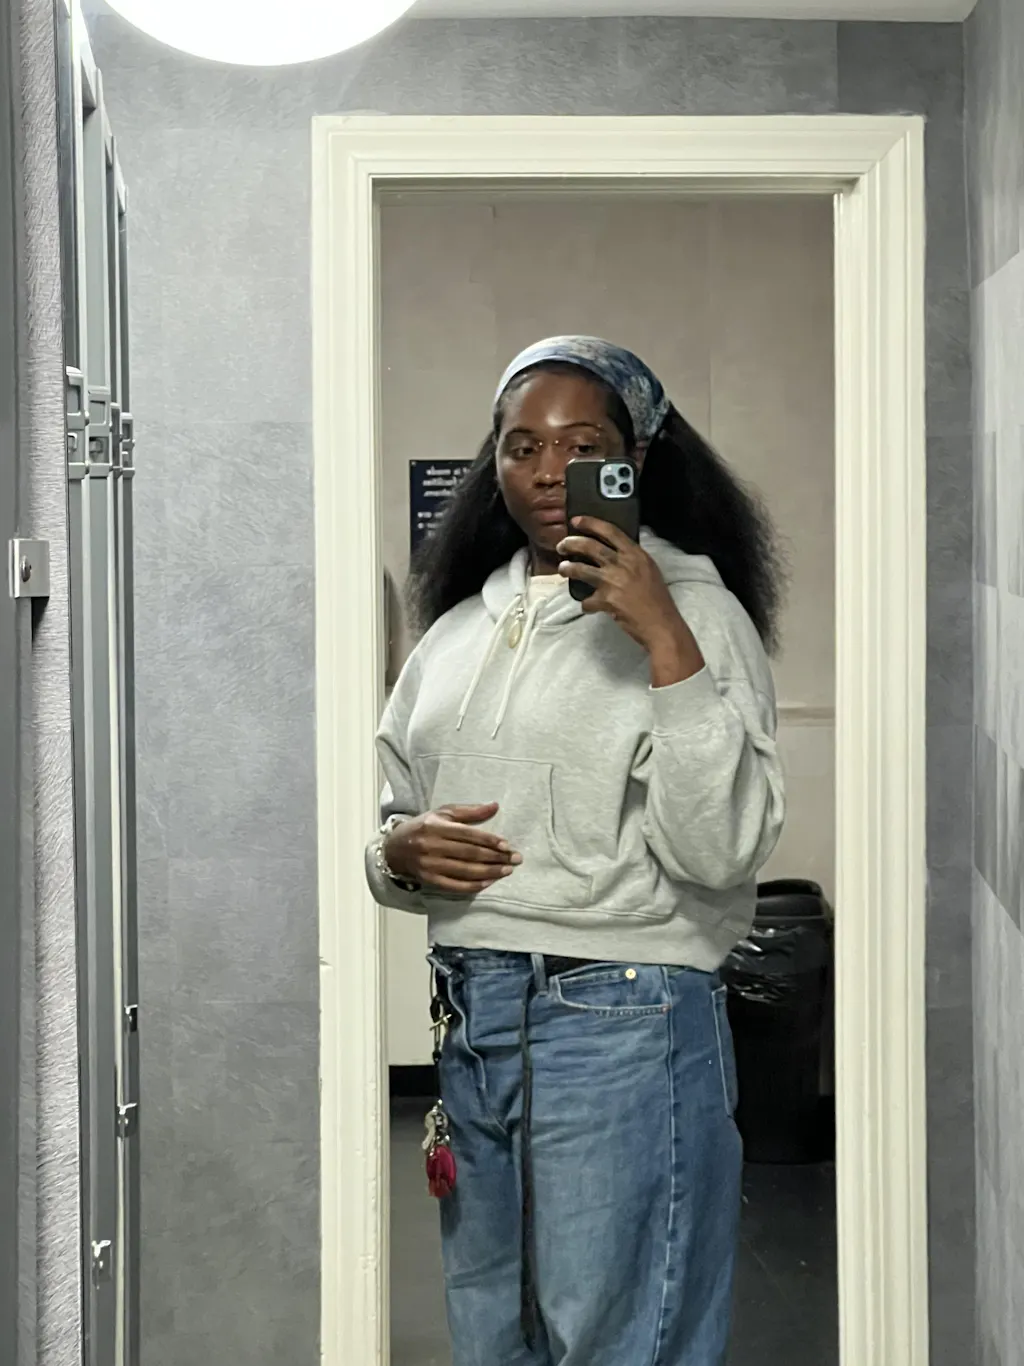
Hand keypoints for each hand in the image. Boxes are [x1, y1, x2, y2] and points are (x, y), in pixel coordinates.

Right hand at [384, 802, 521, 893]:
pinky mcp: (429, 880)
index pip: (468, 835)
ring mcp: (430, 865)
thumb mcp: (444, 813)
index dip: (489, 840)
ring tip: (507, 871)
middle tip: (515, 859)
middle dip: (495, 857)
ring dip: (489, 872)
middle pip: (469, 854)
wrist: (395, 848)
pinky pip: (455, 885)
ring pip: (465, 871)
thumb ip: (470, 811)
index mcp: (437, 827)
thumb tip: (495, 806)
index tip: (507, 845)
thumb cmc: (424, 827)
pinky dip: (473, 886)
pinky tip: (488, 882)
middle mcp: (432, 846)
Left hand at [557, 517, 705, 685]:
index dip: (590, 523)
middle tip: (562, 546)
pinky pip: (587, 600)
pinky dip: (586, 604)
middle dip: (571, 543)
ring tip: (562, 569)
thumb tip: (614, 554)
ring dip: (567, 568)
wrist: (661, 624)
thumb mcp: (649, 570)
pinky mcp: (606, 600)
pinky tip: (588, 606)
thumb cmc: (658, 599)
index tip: (576, 521)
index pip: (610, 531)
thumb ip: (632, 560)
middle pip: (589, 546)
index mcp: (636, 554)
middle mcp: (623, 564)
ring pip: (580, 569)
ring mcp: (613, 581)